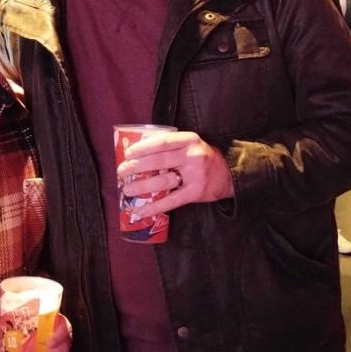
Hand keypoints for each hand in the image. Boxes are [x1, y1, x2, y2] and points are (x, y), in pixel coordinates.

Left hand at [117, 131, 233, 218]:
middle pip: (159, 162)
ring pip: (163, 181)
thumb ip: (170, 146)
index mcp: (189, 140)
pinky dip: (155, 206)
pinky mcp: (196, 193)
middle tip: (121, 171)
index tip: (128, 153)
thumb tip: (139, 150)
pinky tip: (141, 210)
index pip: (163, 142)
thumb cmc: (202, 157)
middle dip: (136, 167)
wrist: (229, 174)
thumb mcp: (190, 144)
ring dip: (141, 186)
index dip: (143, 147)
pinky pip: (171, 201)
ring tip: (126, 190)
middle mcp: (192, 156)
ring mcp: (195, 175)